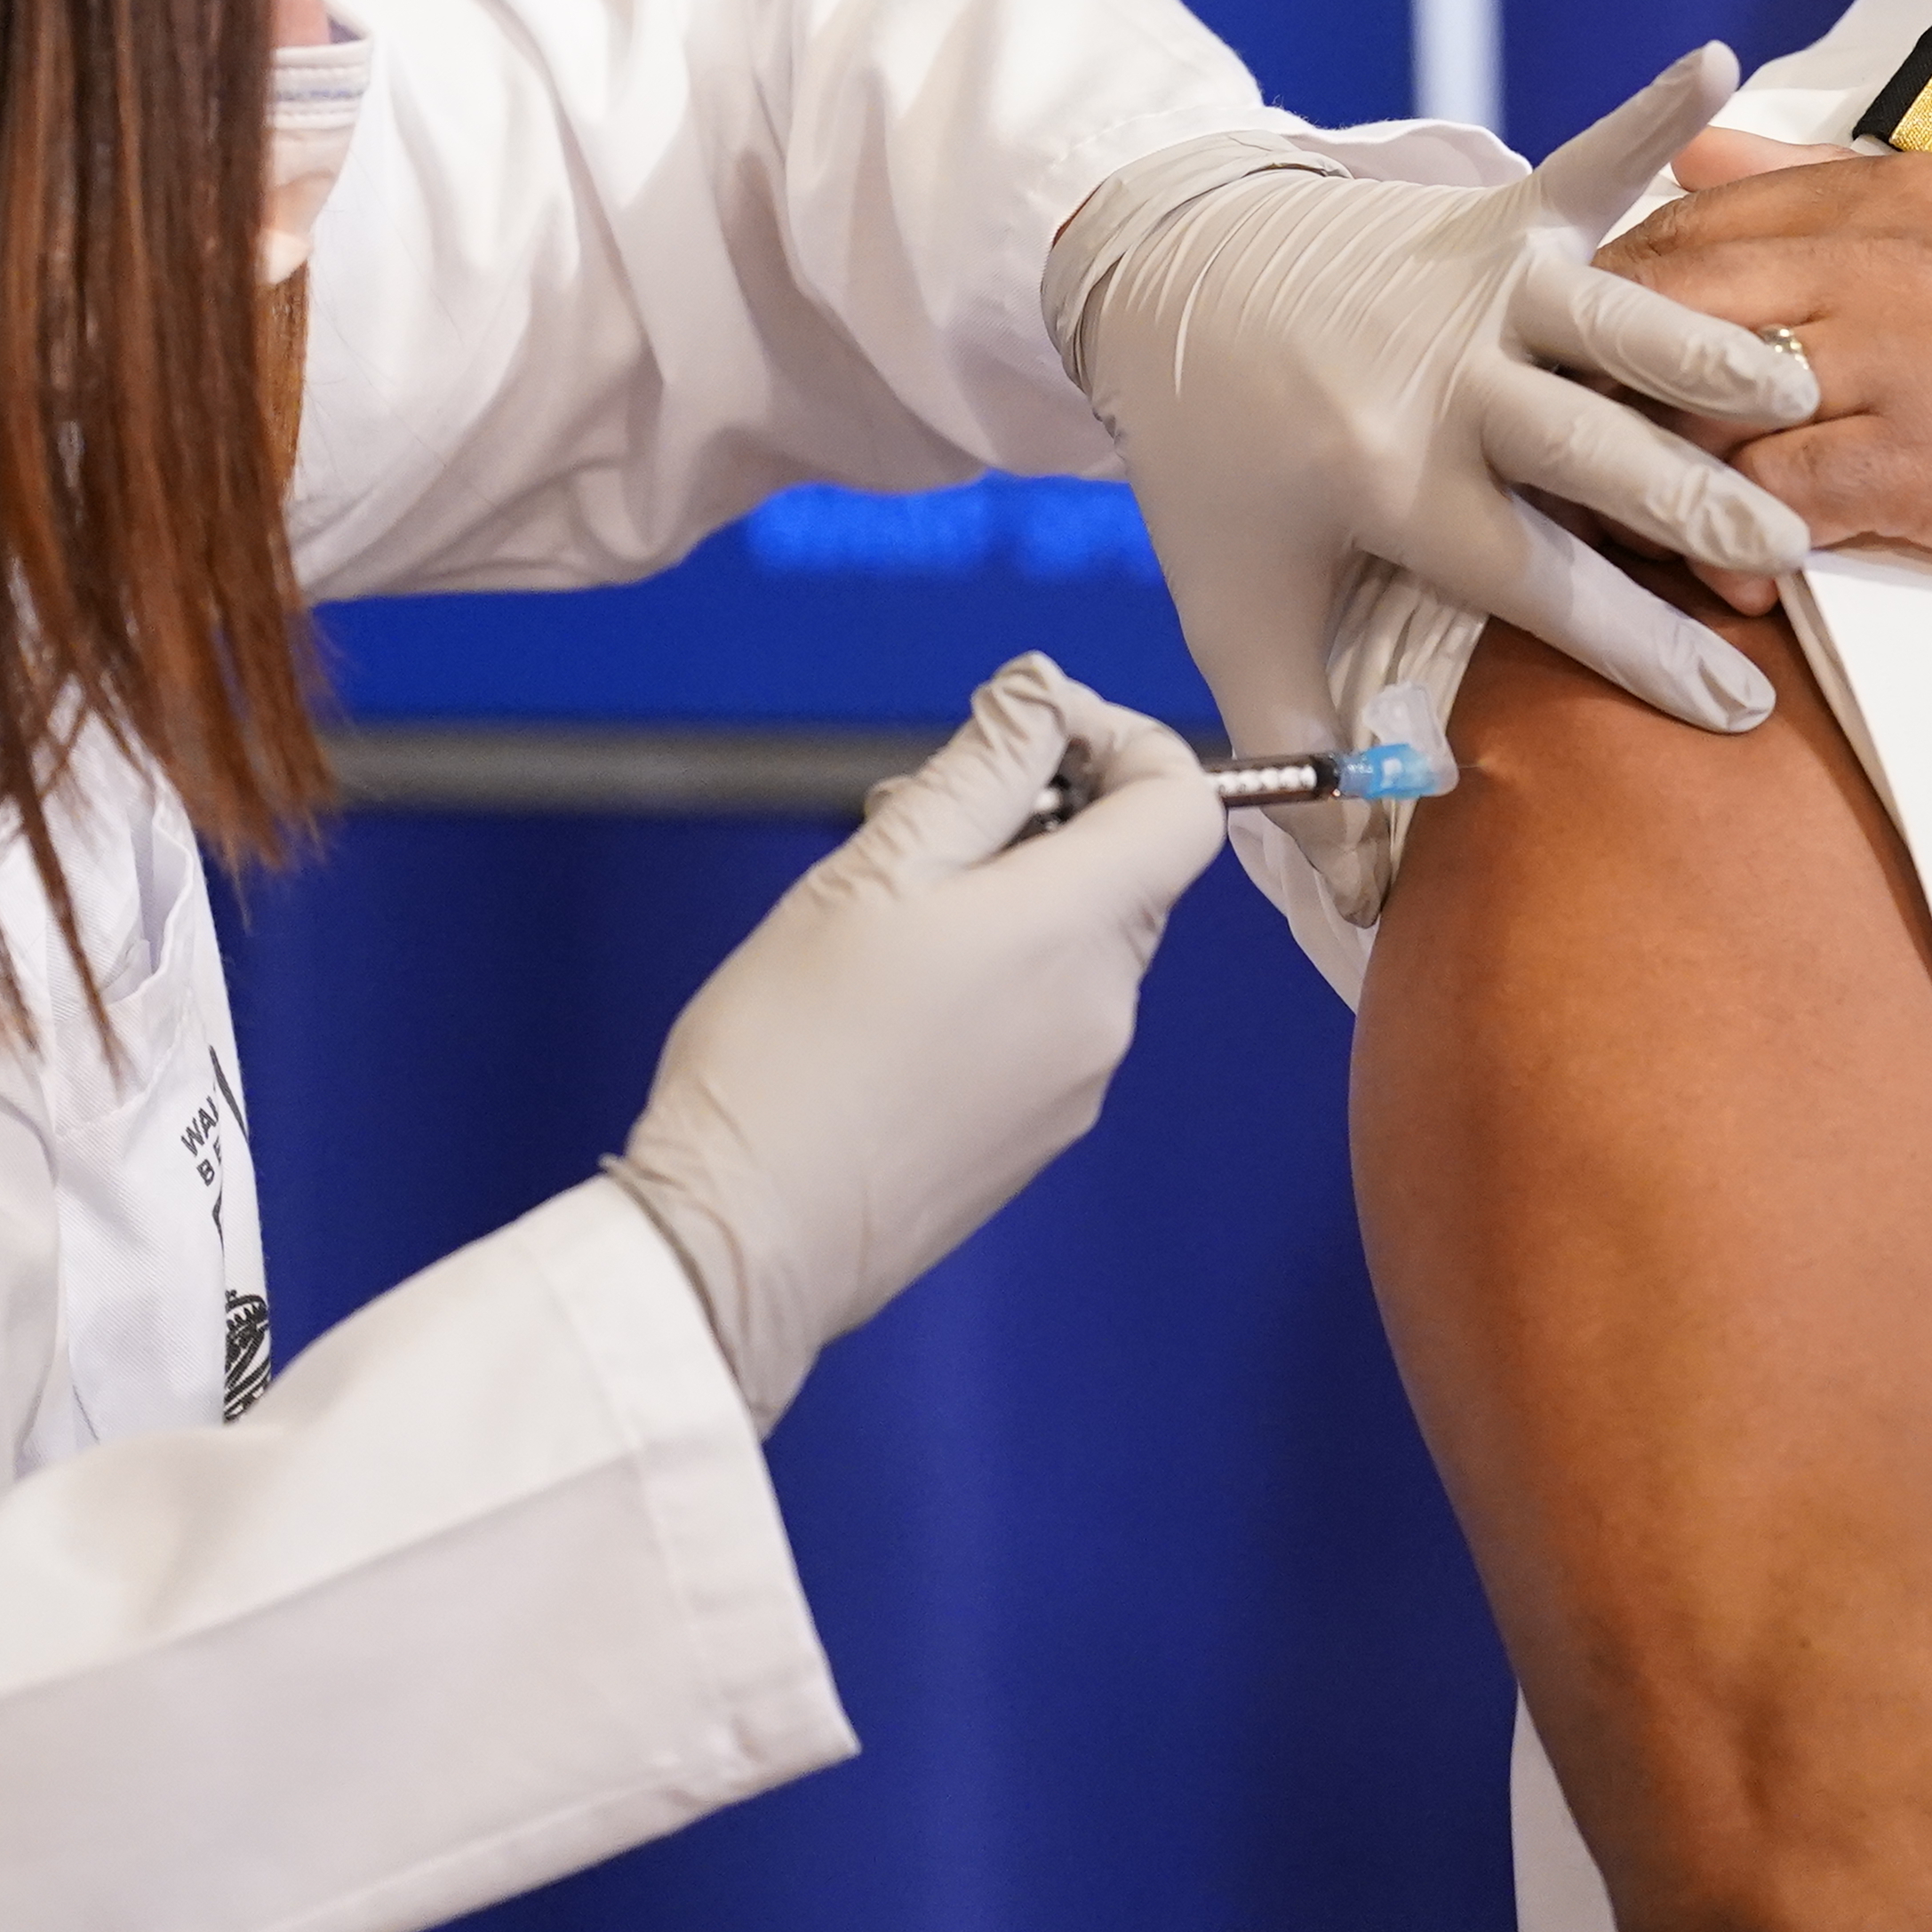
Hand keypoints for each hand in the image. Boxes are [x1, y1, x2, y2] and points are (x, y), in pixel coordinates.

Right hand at [608, 657, 1222, 1427]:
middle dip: (1043, 816)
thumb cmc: (791, 1047)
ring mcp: (1081, 1080)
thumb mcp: (873, 868)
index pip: (1184, 801)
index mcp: (1077, 927)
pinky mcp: (1042, 1134)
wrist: (748, 1239)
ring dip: (1013, 897)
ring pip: (1084, 942)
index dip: (1123, 743)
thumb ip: (979, 768)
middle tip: (916, 816)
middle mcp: (1107, 1006)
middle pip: (1129, 869)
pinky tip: (895, 1000)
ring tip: (884, 913)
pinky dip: (1002, 976)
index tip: (1028, 731)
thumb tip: (1046, 693)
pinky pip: (1053, 1016)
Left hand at [1052, 54, 1821, 752]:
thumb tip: (1365, 906)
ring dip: (1713, 348)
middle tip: (1795, 552)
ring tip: (1804, 386)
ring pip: (1620, 318)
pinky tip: (1719, 68)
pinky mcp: (1490, 209)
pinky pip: (1584, 160)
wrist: (1156, 282)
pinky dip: (1650, 115)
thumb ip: (1304, 751)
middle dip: (1703, 504)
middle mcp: (1445, 378)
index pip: (1542, 583)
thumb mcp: (1239, 614)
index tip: (1738, 710)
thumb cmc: (1215, 462)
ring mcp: (1475, 283)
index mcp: (1394, 483)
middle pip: (1601, 450)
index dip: (1641, 652)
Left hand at [1631, 133, 1931, 779]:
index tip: (1584, 363)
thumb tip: (1702, 153)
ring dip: (1646, 471)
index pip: (1683, 223)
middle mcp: (1874, 256)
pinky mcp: (1917, 462)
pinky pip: (1762, 503)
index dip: (1610, 300)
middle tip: (1575, 456)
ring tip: (1636, 529)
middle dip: (1594, 380)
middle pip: (1658, 302)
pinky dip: (1730, 551)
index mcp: (1888, 194)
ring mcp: (1891, 356)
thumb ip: (1836, 189)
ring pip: (1690, 400)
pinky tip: (1740, 588)